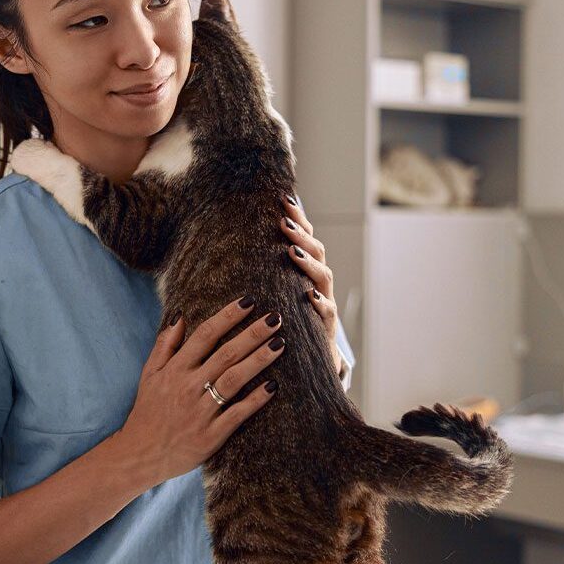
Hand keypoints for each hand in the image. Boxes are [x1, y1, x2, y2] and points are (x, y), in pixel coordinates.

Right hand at [121, 297, 285, 487]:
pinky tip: (273, 386)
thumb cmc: (148, 411)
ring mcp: (201, 411)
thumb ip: (165, 345)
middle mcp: (188, 387)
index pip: (205, 335)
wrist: (140, 454)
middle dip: (252, 334)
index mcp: (175, 370)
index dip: (227, 316)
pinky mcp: (211, 435)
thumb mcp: (149, 374)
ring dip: (258, 360)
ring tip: (279, 344)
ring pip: (234, 380)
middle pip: (226, 354)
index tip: (248, 301)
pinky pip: (237, 414)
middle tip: (275, 318)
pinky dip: (255, 400)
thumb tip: (181, 316)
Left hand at [279, 195, 341, 374]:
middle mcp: (318, 284)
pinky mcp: (327, 329)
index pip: (305, 239)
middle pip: (316, 251)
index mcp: (305, 273)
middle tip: (283, 222)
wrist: (311, 363)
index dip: (298, 219)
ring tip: (292, 252)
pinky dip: (320, 304)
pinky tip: (310, 297)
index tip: (283, 200)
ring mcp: (325, 304)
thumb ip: (264, 273)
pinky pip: (327, 313)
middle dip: (301, 235)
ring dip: (308, 263)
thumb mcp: (275, 296)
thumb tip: (235, 243)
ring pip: (324, 277)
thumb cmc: (286, 324)